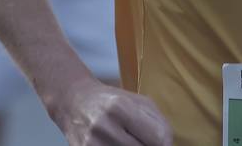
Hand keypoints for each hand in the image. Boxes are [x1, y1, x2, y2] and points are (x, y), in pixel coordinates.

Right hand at [53, 80, 173, 145]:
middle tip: (143, 140)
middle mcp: (104, 126)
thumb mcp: (139, 102)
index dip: (164, 142)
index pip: (158, 138)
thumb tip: (167, 145)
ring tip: (130, 142)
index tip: (159, 140)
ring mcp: (92, 144)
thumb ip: (158, 123)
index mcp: (120, 107)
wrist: (74, 102)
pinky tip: (118, 145)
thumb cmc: (111, 101)